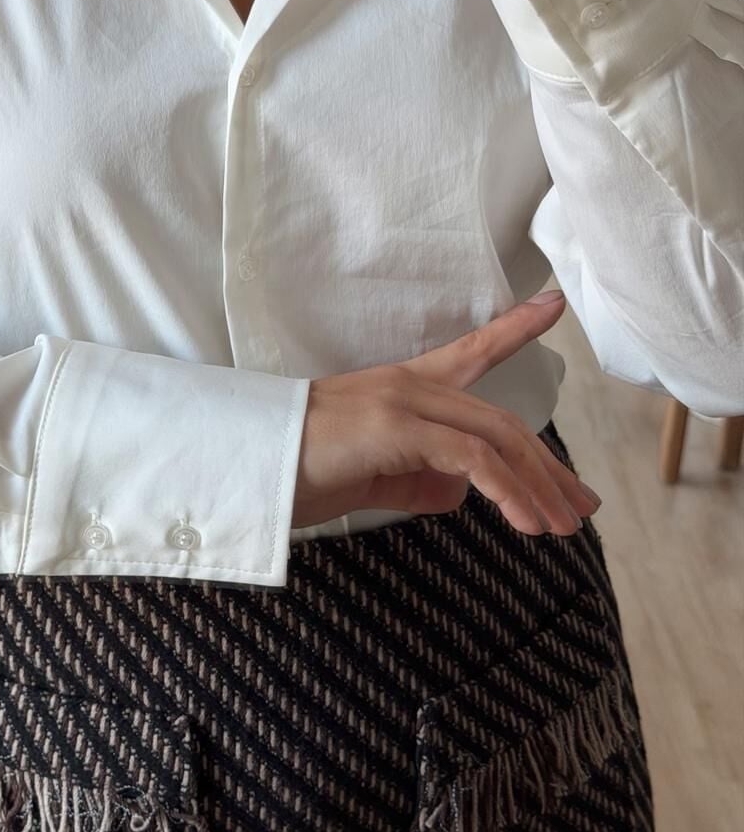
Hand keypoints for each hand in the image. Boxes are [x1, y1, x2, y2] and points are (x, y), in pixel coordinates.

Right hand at [292, 290, 601, 535]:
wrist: (252, 466)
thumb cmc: (300, 471)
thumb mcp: (373, 477)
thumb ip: (419, 480)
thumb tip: (461, 494)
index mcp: (405, 388)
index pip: (472, 351)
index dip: (515, 326)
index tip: (553, 303)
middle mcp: (411, 385)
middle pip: (501, 421)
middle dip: (548, 467)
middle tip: (581, 507)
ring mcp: (405, 401)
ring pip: (497, 439)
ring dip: (537, 487)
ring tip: (560, 528)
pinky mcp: (399, 427)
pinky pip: (473, 460)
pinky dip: (508, 492)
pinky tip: (524, 523)